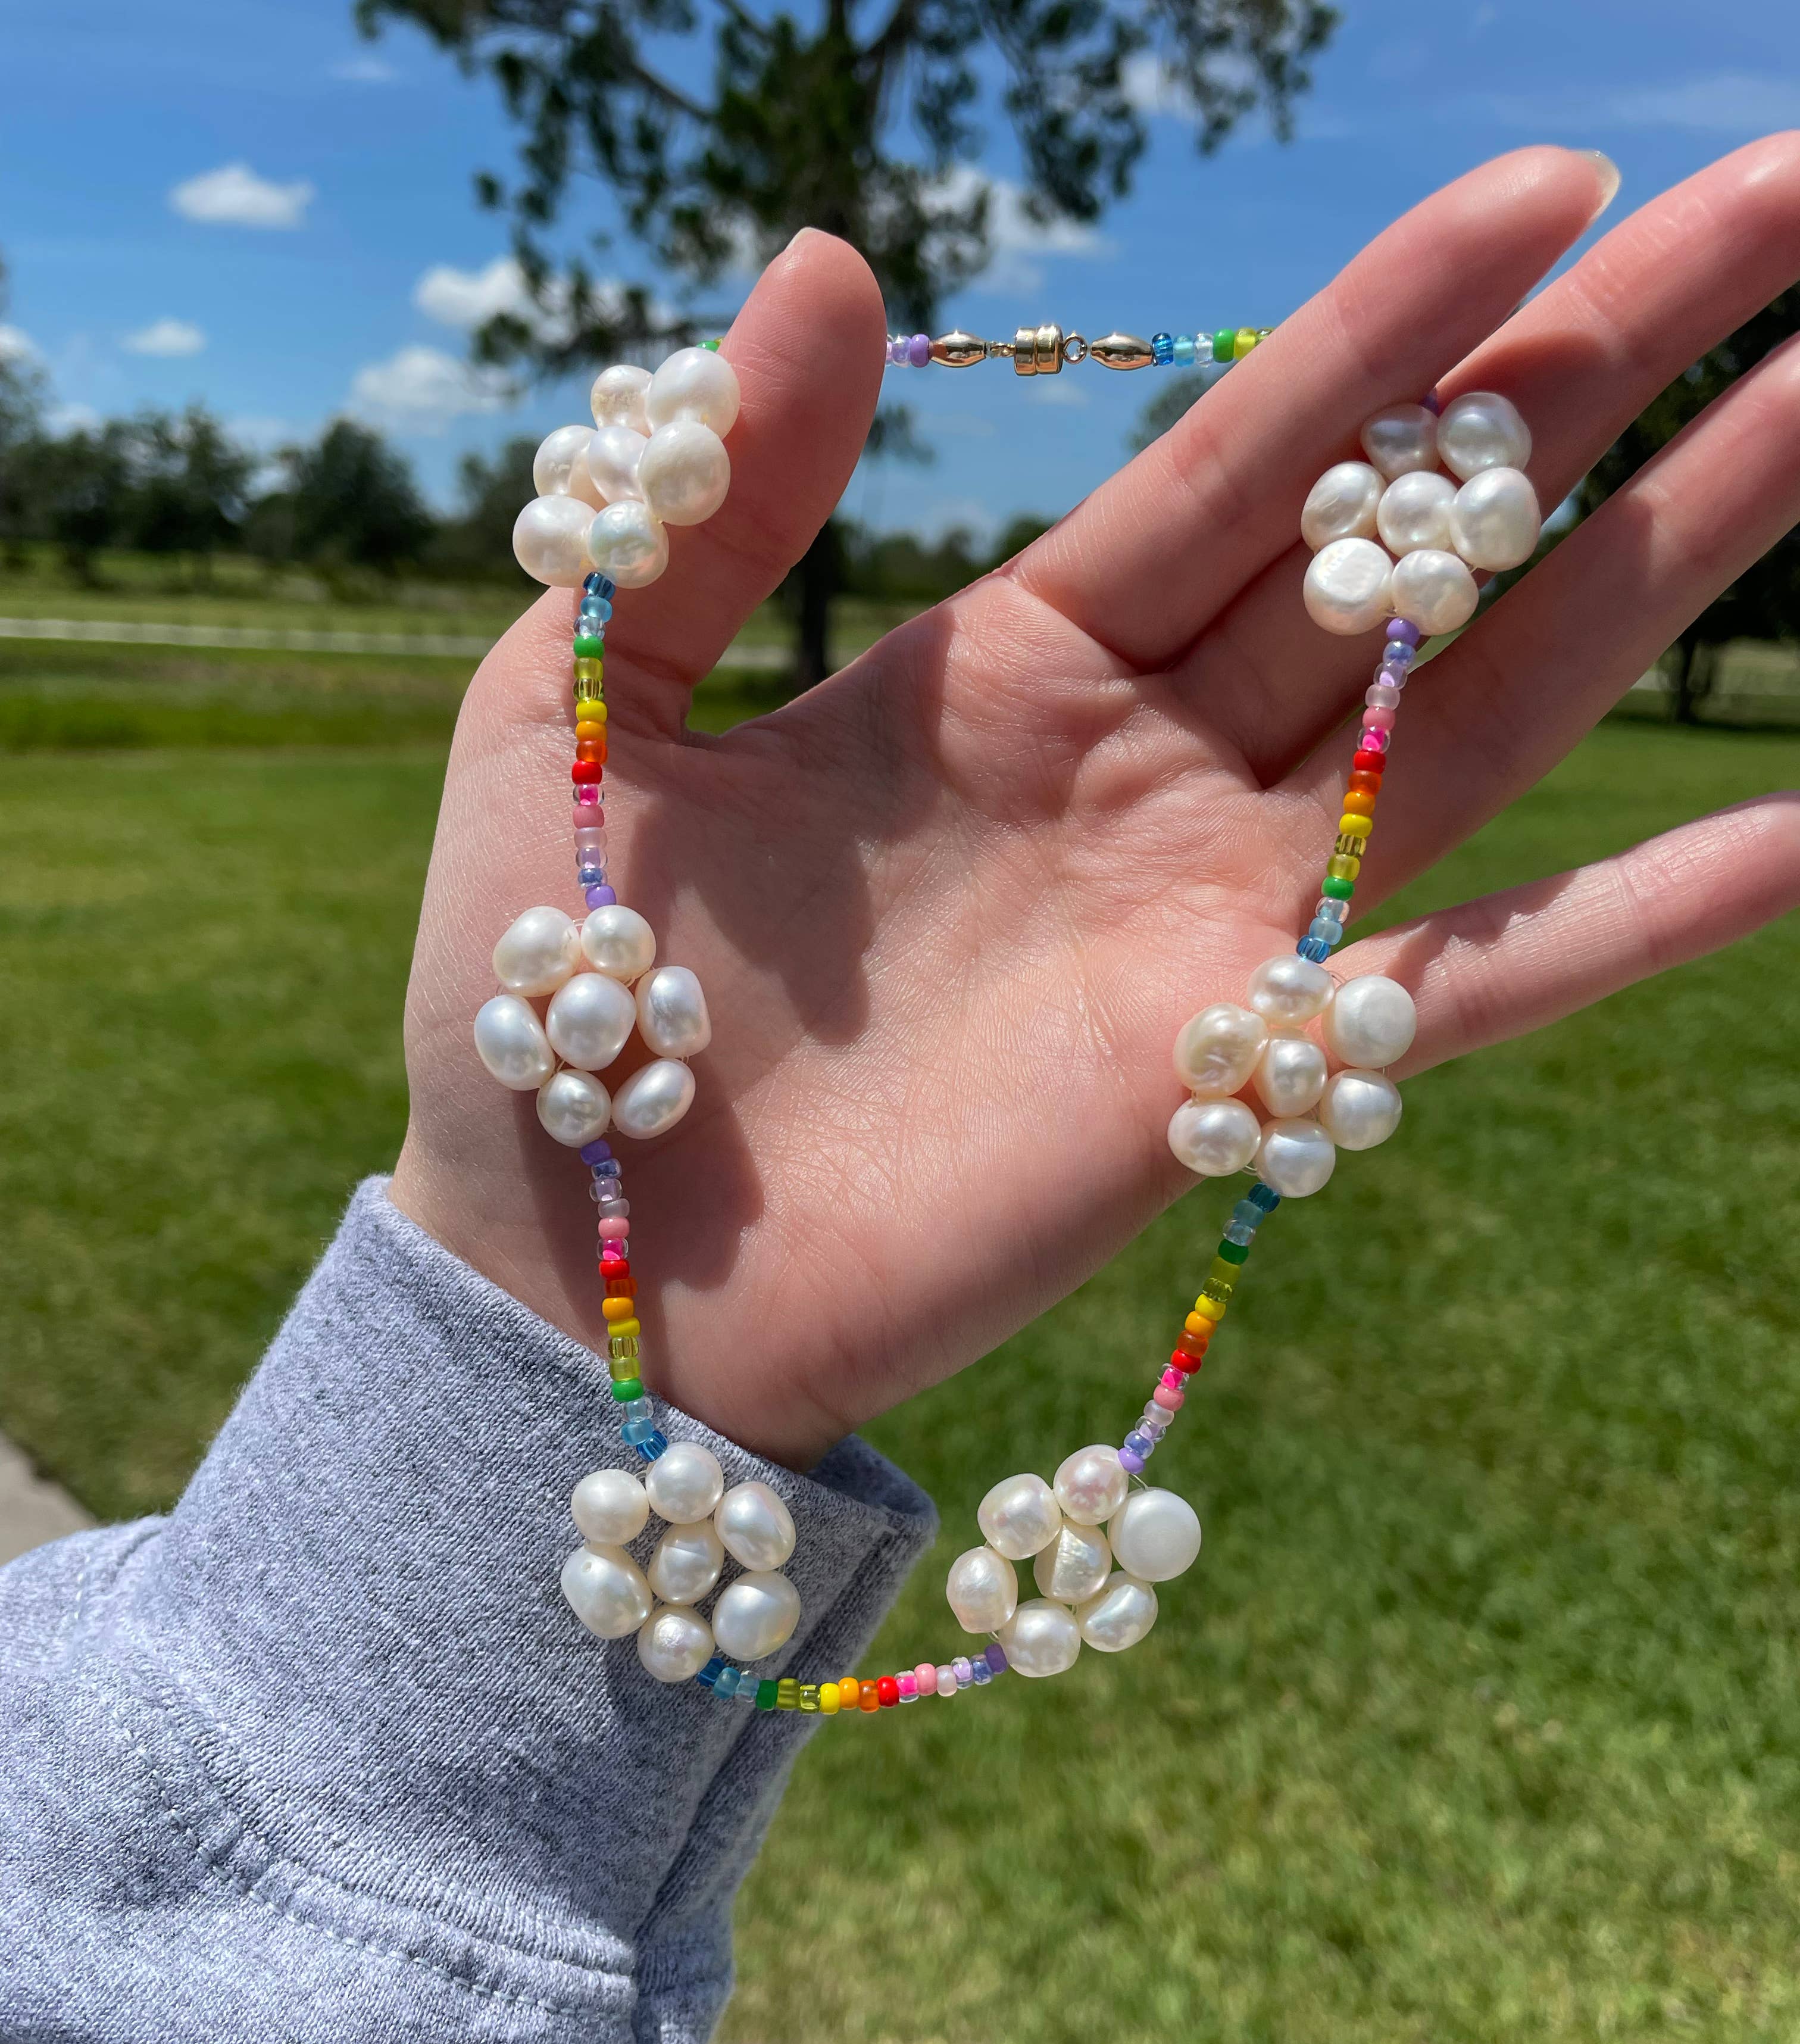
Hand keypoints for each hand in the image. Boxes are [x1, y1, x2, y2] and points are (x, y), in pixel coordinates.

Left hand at [391, 139, 1799, 1468]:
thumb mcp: (584, 696)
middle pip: (1411, 549)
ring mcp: (1210, 923)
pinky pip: (1473, 982)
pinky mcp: (1230, 1078)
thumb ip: (721, 497)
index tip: (1555, 184)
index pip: (1247, 459)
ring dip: (1675, 561)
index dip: (1398, 325)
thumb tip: (846, 265)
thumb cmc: (554, 998)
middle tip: (1794, 203)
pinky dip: (1646, 919)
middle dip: (1603, 380)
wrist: (567, 1266)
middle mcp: (1148, 776)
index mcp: (1012, 667)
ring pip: (1485, 709)